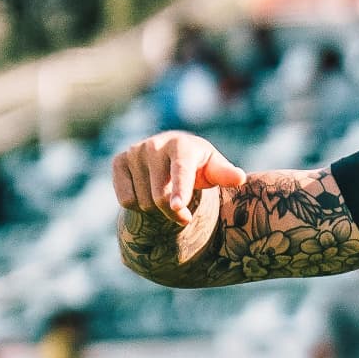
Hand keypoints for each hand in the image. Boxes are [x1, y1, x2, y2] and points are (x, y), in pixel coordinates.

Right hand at [111, 132, 245, 227]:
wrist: (171, 153)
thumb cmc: (199, 166)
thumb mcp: (214, 169)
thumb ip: (225, 174)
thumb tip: (239, 177)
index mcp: (182, 145)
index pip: (181, 171)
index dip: (180, 191)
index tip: (178, 208)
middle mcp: (155, 145)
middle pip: (160, 198)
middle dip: (174, 212)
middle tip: (182, 209)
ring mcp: (135, 152)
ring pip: (143, 202)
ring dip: (156, 209)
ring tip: (165, 193)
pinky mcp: (119, 161)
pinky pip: (126, 200)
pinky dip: (137, 206)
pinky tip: (146, 192)